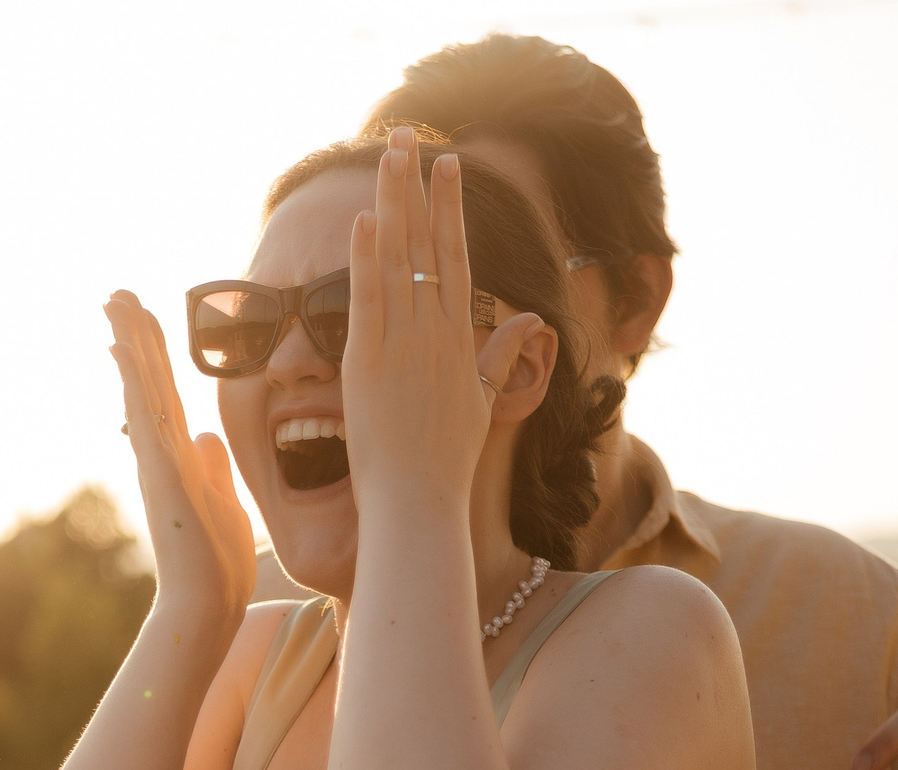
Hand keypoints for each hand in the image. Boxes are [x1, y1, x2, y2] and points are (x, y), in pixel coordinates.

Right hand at [107, 292, 257, 625]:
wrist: (209, 605)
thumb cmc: (218, 565)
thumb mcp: (224, 502)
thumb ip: (212, 466)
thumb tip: (208, 434)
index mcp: (180, 457)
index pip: (166, 393)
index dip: (155, 355)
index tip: (142, 318)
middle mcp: (161, 453)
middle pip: (147, 381)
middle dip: (135, 334)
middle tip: (117, 292)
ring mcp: (157, 461)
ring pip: (140, 388)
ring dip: (128, 342)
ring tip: (114, 300)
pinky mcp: (159, 472)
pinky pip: (143, 416)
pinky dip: (131, 380)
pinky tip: (120, 347)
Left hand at [341, 128, 543, 526]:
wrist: (422, 501)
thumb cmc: (449, 461)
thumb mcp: (485, 400)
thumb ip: (503, 354)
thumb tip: (532, 320)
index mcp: (460, 338)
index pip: (456, 256)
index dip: (451, 208)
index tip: (448, 166)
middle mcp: (435, 332)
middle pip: (429, 243)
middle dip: (420, 187)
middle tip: (411, 139)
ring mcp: (403, 344)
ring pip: (399, 260)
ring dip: (393, 204)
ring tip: (389, 157)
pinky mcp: (369, 362)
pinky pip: (369, 299)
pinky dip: (367, 258)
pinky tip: (365, 219)